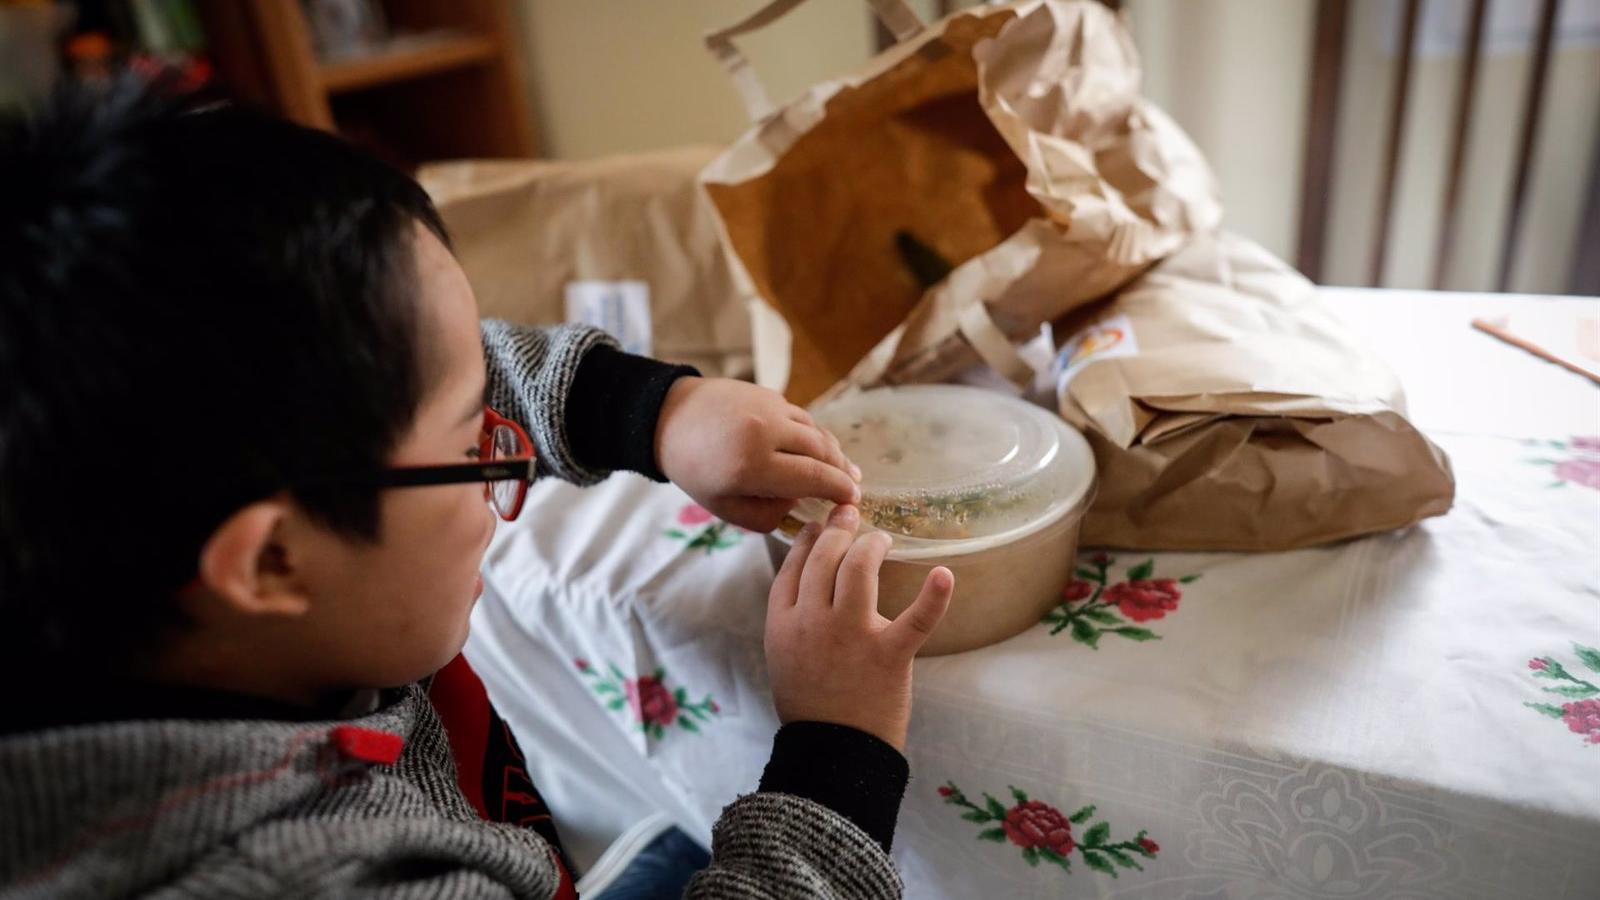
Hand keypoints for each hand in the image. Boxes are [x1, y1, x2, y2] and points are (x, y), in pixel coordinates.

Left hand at [655, 377, 860, 531]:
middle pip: (822, 452)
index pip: (812, 478)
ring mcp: (769, 407)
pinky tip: (817, 449)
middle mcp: (765, 431)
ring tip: (843, 469)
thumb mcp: (725, 507)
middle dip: (842, 471)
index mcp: (752, 465)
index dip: (839, 490)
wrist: (669, 418)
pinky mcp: (769, 394)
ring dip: (833, 452)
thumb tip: (800, 506)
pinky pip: (801, 418)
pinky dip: (814, 435)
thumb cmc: (696, 470)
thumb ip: (766, 515)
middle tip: (853, 488)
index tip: (853, 501)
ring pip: (815, 431)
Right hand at [764, 504, 953, 750]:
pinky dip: (935, 596)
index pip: (795, 565)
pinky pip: (916, 619)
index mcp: (783, 624)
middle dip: (840, 529)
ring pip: (858, 569)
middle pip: (825, 557)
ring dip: (871, 545)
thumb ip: (793, 618)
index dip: (810, 538)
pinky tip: (944, 574)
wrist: (832, 754)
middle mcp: (812, 622)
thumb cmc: (811, 705)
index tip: (821, 523)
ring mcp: (850, 636)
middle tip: (852, 515)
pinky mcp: (888, 655)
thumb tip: (809, 580)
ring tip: (881, 540)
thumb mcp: (783, 656)